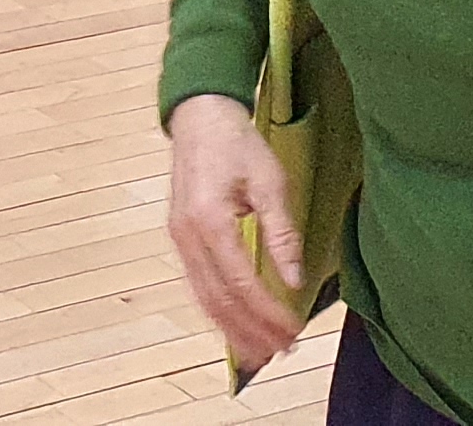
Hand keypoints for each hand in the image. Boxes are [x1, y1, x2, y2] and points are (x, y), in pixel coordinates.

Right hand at [165, 94, 305, 369]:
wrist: (199, 119)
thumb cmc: (237, 144)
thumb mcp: (270, 182)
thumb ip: (281, 235)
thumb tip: (293, 282)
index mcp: (209, 221)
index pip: (240, 283)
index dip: (267, 313)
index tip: (293, 332)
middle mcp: (187, 236)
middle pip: (218, 300)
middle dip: (250, 331)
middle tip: (281, 352)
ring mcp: (179, 239)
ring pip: (203, 298)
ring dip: (232, 328)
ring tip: (259, 353)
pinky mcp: (180, 239)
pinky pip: (198, 285)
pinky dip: (217, 311)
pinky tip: (235, 325)